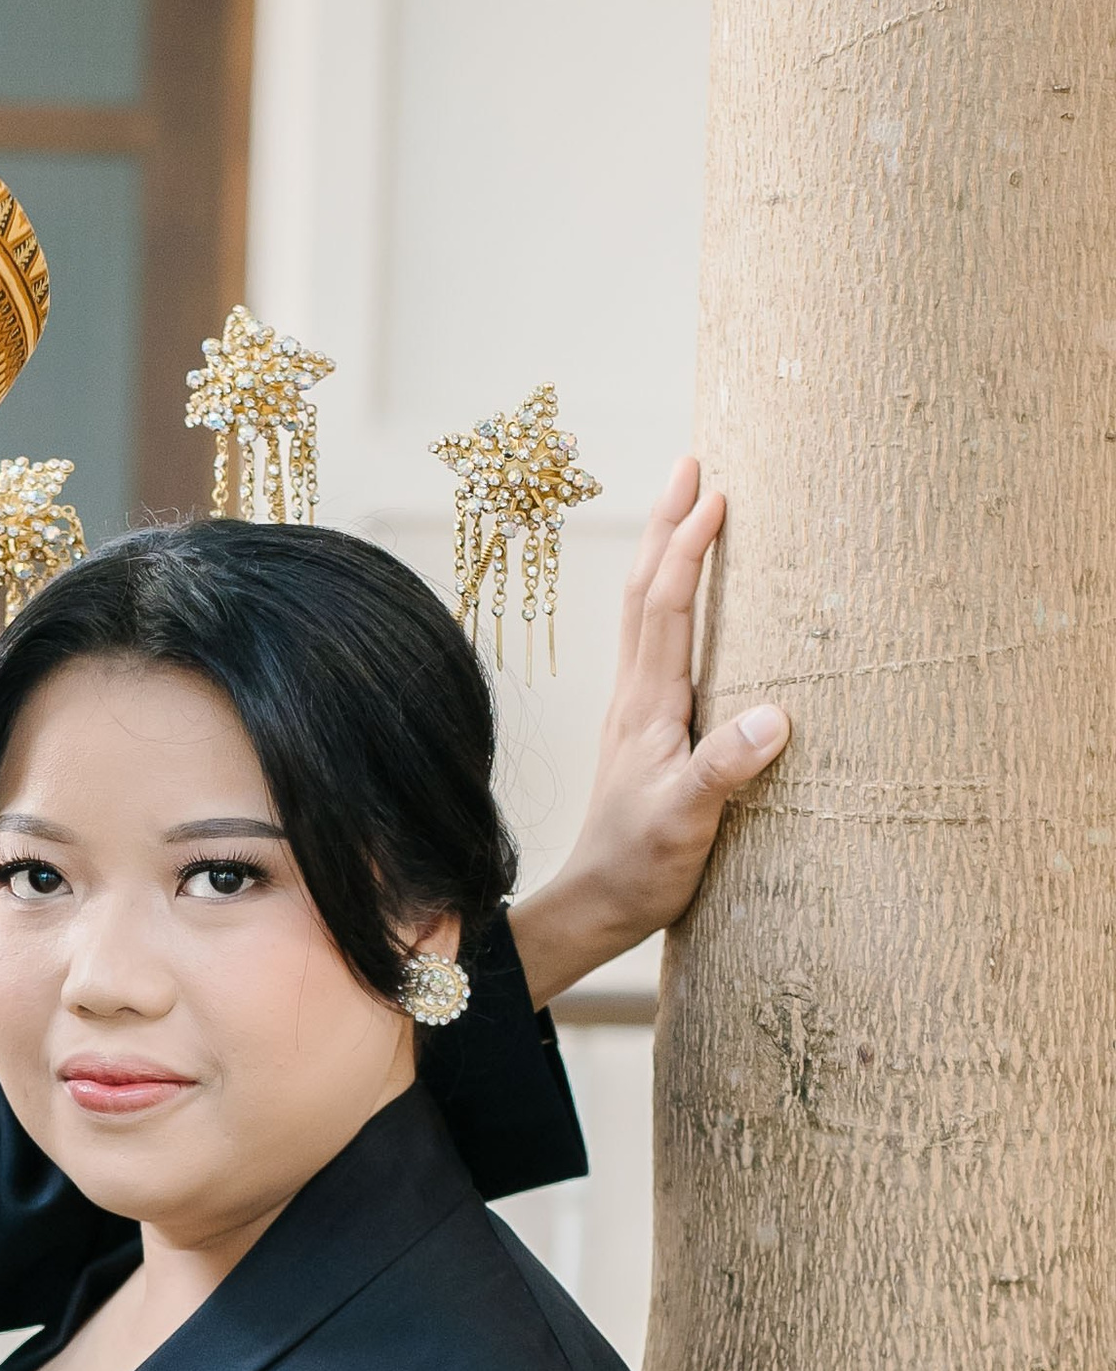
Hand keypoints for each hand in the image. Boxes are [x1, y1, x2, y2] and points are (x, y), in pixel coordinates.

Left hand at [506, 453, 788, 1006]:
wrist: (595, 906)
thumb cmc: (639, 867)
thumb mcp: (686, 822)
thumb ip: (724, 768)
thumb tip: (775, 716)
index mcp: (649, 706)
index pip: (666, 606)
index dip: (689, 547)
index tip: (715, 492)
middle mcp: (637, 696)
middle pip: (646, 590)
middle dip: (669, 524)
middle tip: (693, 463)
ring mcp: (638, 711)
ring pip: (645, 612)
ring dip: (664, 553)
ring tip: (690, 507)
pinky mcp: (646, 730)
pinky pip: (657, 644)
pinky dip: (670, 600)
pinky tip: (685, 599)